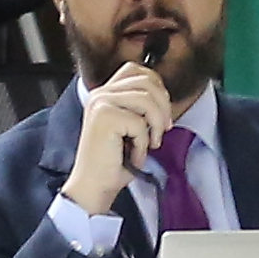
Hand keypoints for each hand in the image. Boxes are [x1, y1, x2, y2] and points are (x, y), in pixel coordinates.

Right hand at [68, 64, 174, 213]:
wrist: (94, 186)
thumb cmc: (113, 163)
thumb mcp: (130, 127)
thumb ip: (141, 107)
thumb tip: (164, 97)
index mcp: (105, 93)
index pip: (137, 70)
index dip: (157, 87)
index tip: (162, 113)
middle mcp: (100, 94)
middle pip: (146, 81)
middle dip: (163, 107)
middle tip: (163, 130)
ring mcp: (100, 103)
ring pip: (147, 99)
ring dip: (155, 124)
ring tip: (151, 144)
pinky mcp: (104, 117)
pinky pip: (139, 123)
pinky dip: (143, 143)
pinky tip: (134, 155)